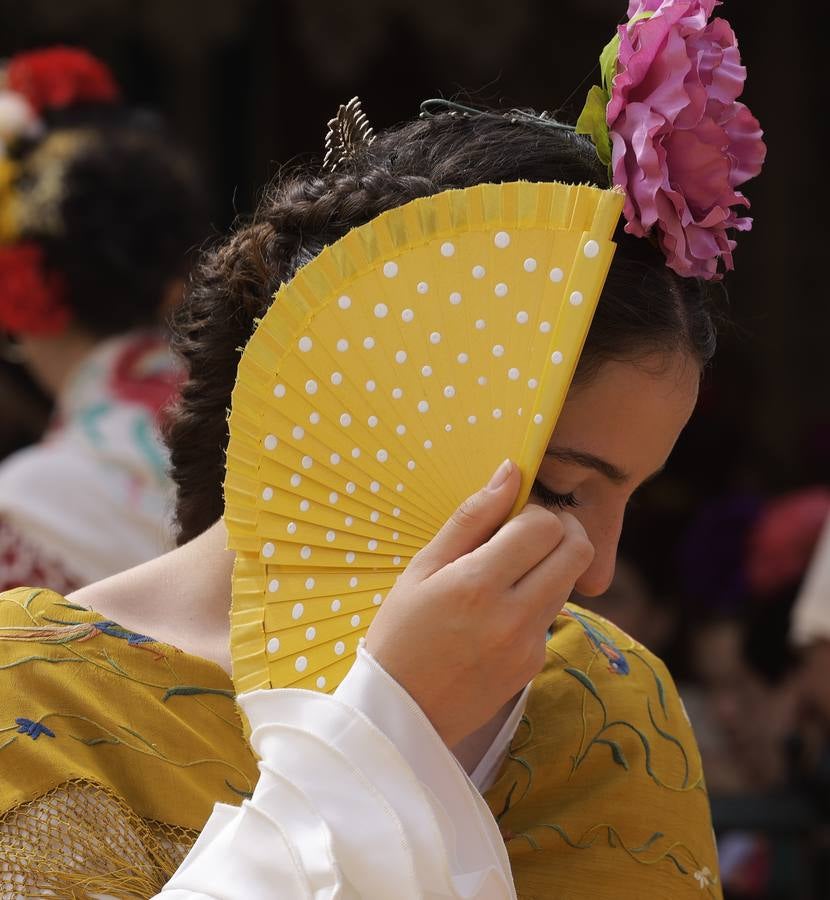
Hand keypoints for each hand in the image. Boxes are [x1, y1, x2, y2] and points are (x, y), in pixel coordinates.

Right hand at [365, 459, 594, 747]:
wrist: (401, 716)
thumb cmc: (401, 633)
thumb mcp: (422, 569)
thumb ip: (470, 519)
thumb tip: (510, 472)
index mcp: (478, 583)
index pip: (544, 525)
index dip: (533, 511)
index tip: (511, 517)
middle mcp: (513, 614)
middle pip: (577, 550)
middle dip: (562, 530)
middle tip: (529, 533)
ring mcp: (529, 644)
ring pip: (569, 581)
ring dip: (552, 564)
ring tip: (509, 572)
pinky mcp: (535, 664)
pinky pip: (551, 615)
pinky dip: (537, 600)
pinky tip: (500, 611)